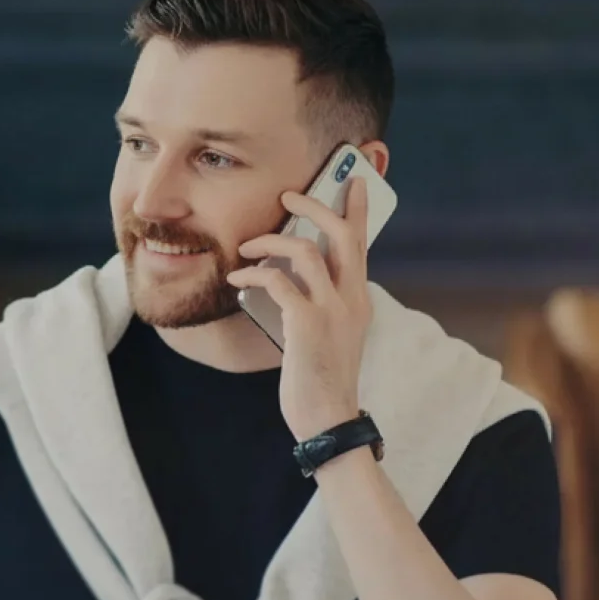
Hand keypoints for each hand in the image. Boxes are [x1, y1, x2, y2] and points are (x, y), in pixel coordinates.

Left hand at [227, 177, 373, 440]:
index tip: (351, 181)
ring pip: (307, 250)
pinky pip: (278, 282)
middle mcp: (352, 298)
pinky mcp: (307, 324)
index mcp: (359, 299)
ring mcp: (332, 310)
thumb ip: (318, 303)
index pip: (362, 244)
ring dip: (272, 241)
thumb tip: (285, 278)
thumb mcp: (327, 334)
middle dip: (316, 206)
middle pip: (342, 234)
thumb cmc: (321, 378)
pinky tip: (236, 278)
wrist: (328, 418)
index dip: (356, 209)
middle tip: (289, 196)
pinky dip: (254, 273)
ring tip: (246, 246)